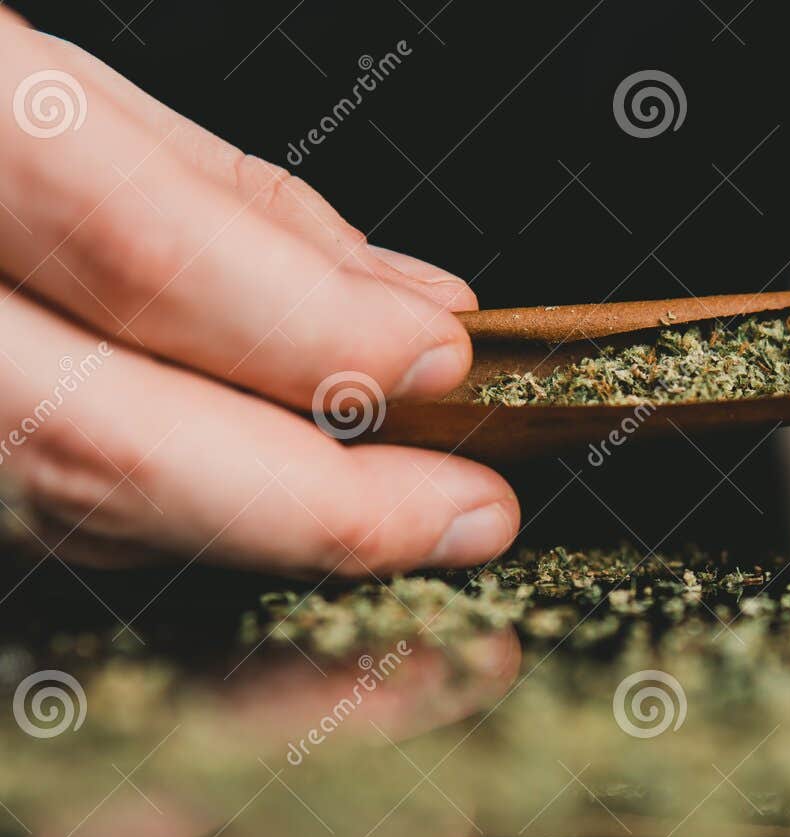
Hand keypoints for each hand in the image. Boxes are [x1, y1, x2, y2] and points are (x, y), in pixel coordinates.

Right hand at [0, 13, 517, 573]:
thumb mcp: (22, 69)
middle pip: (92, 442)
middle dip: (314, 502)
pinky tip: (255, 520)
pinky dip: (153, 533)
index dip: (308, 327)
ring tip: (392, 528)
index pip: (130, 254)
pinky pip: (22, 517)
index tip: (448, 361)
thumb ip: (206, 188)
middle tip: (467, 515)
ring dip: (247, 535)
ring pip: (54, 510)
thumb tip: (397, 301)